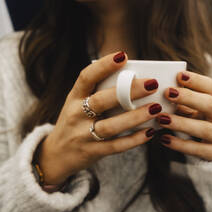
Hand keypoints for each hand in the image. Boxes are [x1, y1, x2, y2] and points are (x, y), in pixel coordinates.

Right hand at [37, 52, 161, 184]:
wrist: (56, 155)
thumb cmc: (74, 122)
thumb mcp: (77, 104)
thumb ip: (97, 93)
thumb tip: (133, 79)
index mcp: (74, 97)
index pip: (86, 77)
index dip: (104, 66)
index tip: (123, 55)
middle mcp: (76, 114)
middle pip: (102, 100)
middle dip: (128, 91)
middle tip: (152, 84)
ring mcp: (83, 135)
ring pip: (111, 126)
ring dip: (135, 117)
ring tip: (155, 108)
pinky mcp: (93, 152)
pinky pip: (116, 146)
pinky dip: (134, 139)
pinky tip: (150, 132)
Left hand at [156, 71, 211, 160]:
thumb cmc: (200, 121)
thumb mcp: (196, 109)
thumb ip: (181, 100)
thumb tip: (156, 89)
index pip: (211, 87)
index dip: (195, 80)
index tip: (178, 75)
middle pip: (209, 104)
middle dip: (188, 97)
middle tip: (167, 93)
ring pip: (203, 128)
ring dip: (180, 122)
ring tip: (161, 118)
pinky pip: (196, 149)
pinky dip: (179, 144)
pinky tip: (163, 139)